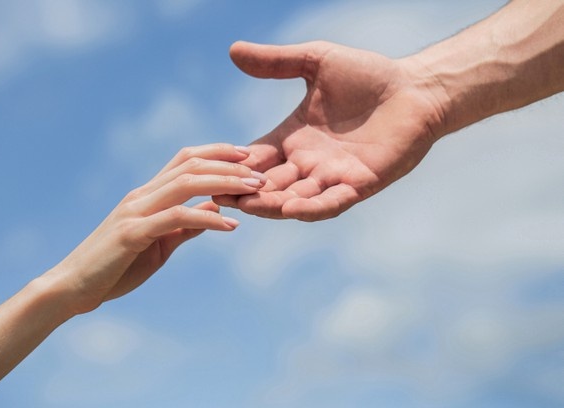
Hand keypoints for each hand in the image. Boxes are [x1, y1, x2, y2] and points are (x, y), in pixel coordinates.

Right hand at [49, 143, 265, 314]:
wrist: (73, 287)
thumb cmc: (116, 266)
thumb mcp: (160, 243)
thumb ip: (185, 225)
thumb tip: (214, 210)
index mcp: (147, 195)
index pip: (185, 160)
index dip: (218, 152)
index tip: (248, 156)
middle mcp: (141, 195)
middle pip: (191, 165)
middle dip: (231, 165)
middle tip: (262, 174)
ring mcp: (135, 211)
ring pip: (185, 183)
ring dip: (224, 183)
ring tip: (255, 190)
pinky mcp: (132, 233)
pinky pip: (176, 218)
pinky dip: (207, 219)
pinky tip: (230, 227)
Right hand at [214, 41, 446, 220]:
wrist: (415, 88)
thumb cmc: (368, 74)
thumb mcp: (315, 62)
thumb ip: (276, 63)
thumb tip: (232, 52)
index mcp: (294, 137)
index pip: (256, 158)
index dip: (235, 165)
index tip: (208, 171)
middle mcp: (308, 161)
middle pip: (270, 184)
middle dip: (246, 192)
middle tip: (218, 196)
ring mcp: (333, 175)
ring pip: (295, 197)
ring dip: (272, 204)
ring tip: (248, 206)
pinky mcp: (359, 184)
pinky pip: (331, 201)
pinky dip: (312, 207)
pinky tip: (292, 209)